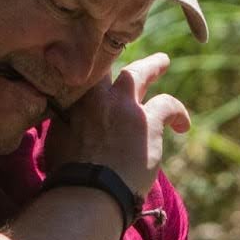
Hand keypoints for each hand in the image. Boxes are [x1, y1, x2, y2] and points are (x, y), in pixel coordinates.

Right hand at [43, 52, 189, 194]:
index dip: (90, 66)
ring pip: (140, 72)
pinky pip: (168, 104)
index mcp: (71, 102)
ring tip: (162, 62)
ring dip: (152, 65)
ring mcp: (122, 105)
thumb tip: (66, 123)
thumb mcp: (57, 144)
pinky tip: (182, 125)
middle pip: (107, 62)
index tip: (95, 64)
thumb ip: (65, 125)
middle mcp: (95, 96)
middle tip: (123, 46)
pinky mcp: (148, 120)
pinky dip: (177, 112)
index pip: (81, 73)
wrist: (88, 192)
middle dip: (115, 52)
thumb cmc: (69, 178)